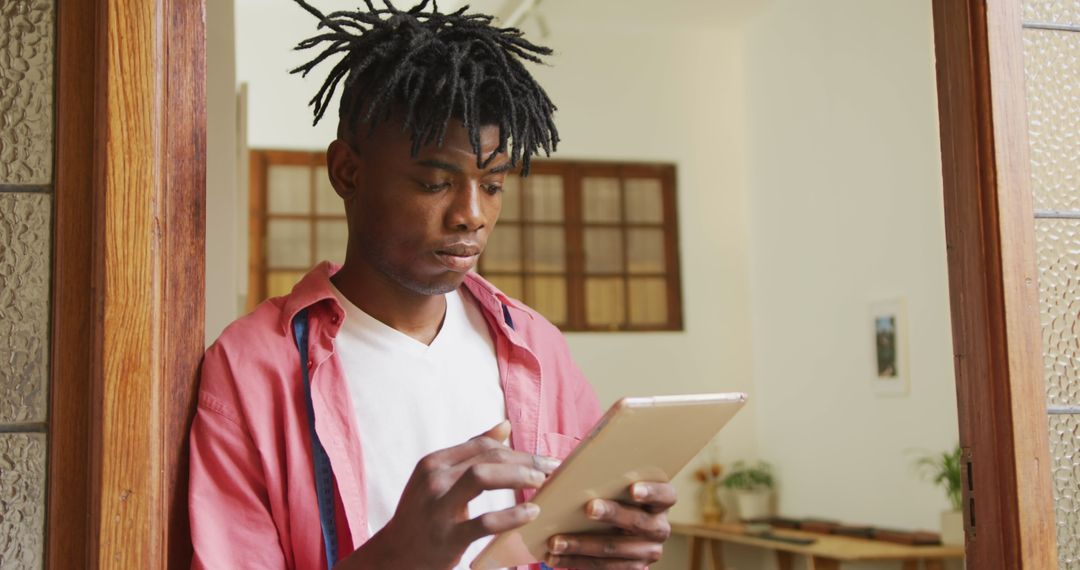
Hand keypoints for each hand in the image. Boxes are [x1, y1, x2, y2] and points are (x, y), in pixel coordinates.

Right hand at [337, 421, 559, 569]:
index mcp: (434, 462)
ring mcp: (439, 507)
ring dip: (518, 476)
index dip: (517, 449)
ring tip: (541, 483)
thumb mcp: (438, 478)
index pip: (483, 445)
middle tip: (551, 468)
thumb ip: (471, 453)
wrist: (394, 554)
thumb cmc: (423, 514)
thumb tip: (505, 426)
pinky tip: (531, 513)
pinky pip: (485, 522)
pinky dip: (512, 516)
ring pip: (483, 477)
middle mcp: (435, 479)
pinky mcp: (448, 536)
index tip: (542, 458)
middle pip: (488, 457)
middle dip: (525, 460)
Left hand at [544, 481, 676, 568]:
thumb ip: (608, 476)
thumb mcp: (617, 484)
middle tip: (589, 508)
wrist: (619, 526)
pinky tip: (555, 558)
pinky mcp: (632, 569)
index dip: (651, 492)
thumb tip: (578, 466)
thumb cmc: (614, 495)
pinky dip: (576, 562)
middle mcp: (659, 528)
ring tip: (555, 542)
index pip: (665, 495)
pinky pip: (603, 568)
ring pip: (615, 550)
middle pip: (638, 522)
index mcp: (661, 502)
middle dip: (612, 514)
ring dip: (582, 546)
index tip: (633, 489)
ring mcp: (648, 552)